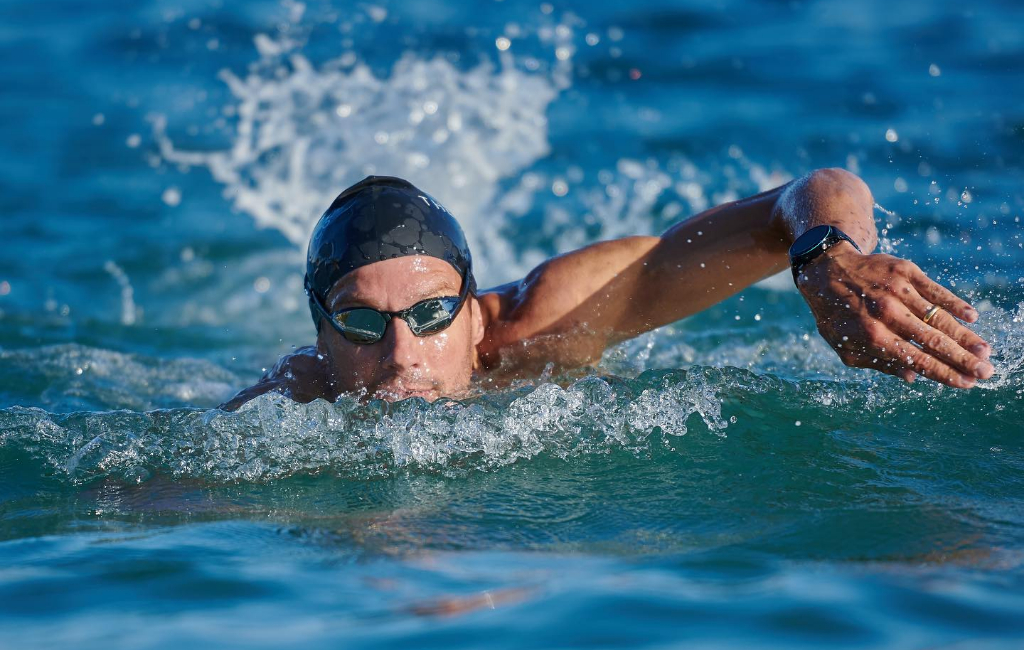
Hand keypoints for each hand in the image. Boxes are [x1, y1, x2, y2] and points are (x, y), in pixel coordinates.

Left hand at [796, 242, 993, 387]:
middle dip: (963, 359)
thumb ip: (877, 363)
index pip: (917, 360)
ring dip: (965, 336)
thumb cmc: (834, 314)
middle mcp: (887, 313)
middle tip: (986, 372)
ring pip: (939, 317)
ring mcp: (898, 290)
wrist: (826, 269)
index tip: (966, 383)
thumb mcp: (844, 346)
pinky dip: (955, 303)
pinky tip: (972, 317)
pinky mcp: (905, 271)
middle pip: (934, 341)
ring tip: (985, 351)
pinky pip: (935, 290)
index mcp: (872, 336)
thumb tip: (912, 377)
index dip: (944, 374)